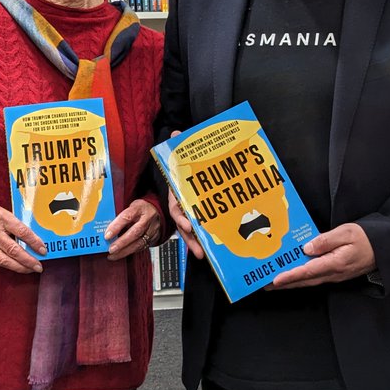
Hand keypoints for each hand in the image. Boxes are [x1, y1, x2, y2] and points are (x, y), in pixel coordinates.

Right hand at [0, 203, 44, 273]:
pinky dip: (11, 266)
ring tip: (31, 269)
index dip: (34, 242)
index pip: (22, 232)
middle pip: (14, 249)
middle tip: (39, 266)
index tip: (43, 250)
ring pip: (6, 260)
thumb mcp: (6, 214)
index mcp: (3, 219)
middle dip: (28, 260)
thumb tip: (34, 239)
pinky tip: (19, 268)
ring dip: (20, 267)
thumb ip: (18, 225)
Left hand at [105, 198, 161, 260]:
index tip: (107, 235)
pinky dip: (130, 252)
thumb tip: (106, 226)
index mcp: (139, 208)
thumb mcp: (131, 206)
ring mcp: (151, 230)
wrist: (158, 211)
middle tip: (111, 249)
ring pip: (139, 243)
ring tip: (113, 255)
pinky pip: (141, 247)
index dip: (116, 226)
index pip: (127, 217)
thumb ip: (120, 215)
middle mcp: (147, 220)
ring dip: (124, 251)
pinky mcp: (153, 239)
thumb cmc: (141, 209)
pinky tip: (121, 254)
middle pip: (134, 232)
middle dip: (121, 243)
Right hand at [163, 130, 204, 259]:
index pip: (176, 208)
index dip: (182, 217)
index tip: (189, 224)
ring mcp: (190, 213)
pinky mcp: (201, 216)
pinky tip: (214, 249)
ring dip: (197, 243)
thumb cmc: (187, 166)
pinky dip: (207, 239)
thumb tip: (175, 134)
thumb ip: (179, 147)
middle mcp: (182, 206)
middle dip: (190, 239)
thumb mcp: (183, 156)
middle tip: (199, 251)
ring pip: (192, 232)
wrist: (191, 169)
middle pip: (184, 226)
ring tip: (204, 256)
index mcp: (177, 194)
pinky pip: (202, 229)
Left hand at [271, 223, 376, 288]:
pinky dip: (302, 278)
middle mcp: (333, 273)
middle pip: (304, 281)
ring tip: (275, 282)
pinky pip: (315, 278)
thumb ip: (325, 240)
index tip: (275, 279)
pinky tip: (294, 275)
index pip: (307, 271)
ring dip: (292, 282)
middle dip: (285, 283)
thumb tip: (307, 247)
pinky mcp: (336, 273)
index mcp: (334, 263)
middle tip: (266, 284)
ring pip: (309, 281)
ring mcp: (335, 275)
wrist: (383, 248)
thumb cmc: (366, 238)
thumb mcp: (346, 232)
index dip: (290, 276)